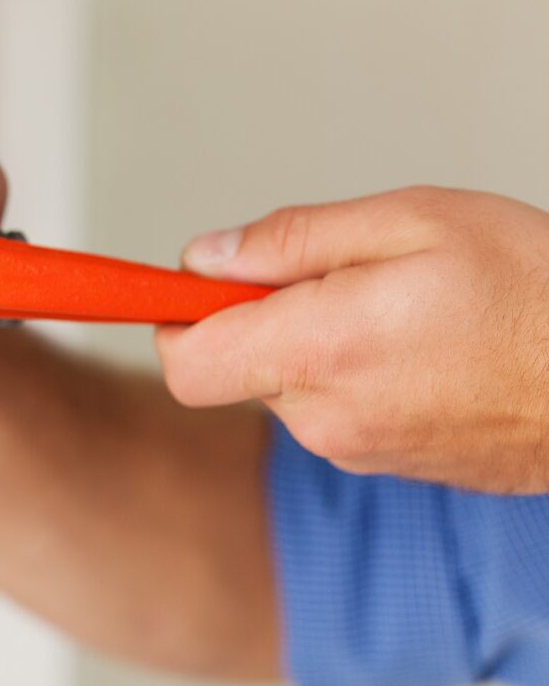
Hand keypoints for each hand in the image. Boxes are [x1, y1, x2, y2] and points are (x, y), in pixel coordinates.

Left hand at [157, 186, 548, 493]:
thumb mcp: (411, 222)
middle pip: (233, 366)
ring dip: (308, 344)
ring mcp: (350, 449)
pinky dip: (343, 375)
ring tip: (391, 311)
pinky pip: (326, 412)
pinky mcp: (377, 463)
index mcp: (319, 349)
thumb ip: (292, 241)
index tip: (183, 286)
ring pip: (282, 386)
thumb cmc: (531, 293)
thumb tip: (207, 256)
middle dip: (257, 317)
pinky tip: (408, 349)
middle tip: (332, 278)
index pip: (187, 360)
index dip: (173, 318)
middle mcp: (322, 415)